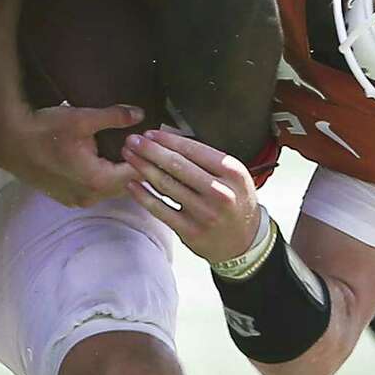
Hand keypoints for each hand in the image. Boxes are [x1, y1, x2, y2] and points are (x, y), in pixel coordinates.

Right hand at [0, 103, 142, 207]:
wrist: (9, 142)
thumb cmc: (44, 130)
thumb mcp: (83, 118)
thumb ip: (115, 117)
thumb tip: (139, 114)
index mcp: (98, 180)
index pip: (137, 174)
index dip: (145, 157)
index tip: (149, 141)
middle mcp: (90, 197)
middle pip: (126, 186)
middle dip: (135, 167)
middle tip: (139, 146)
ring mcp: (77, 200)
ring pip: (110, 191)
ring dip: (119, 174)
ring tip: (122, 152)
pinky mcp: (66, 198)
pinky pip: (94, 192)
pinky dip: (103, 180)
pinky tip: (102, 162)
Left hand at [121, 129, 262, 264]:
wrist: (245, 241)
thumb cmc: (235, 200)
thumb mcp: (233, 175)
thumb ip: (207, 158)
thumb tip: (170, 138)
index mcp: (231, 171)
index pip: (193, 149)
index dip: (167, 140)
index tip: (149, 133)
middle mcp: (219, 191)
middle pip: (176, 165)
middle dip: (149, 150)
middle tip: (132, 140)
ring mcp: (204, 213)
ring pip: (166, 185)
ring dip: (142, 168)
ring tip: (128, 156)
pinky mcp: (190, 231)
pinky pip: (160, 209)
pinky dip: (143, 195)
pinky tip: (131, 184)